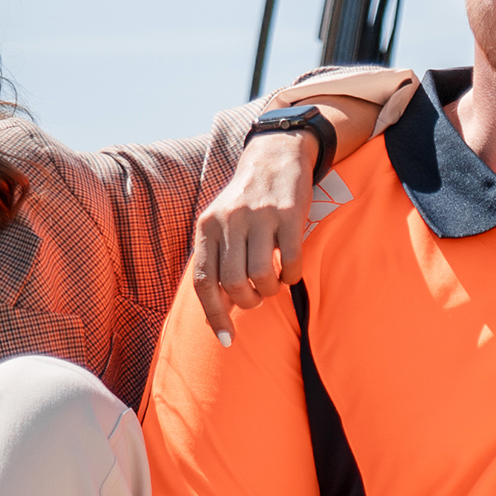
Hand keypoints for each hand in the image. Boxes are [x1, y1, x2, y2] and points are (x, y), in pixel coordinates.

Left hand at [187, 123, 326, 329]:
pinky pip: (290, 261)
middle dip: (247, 302)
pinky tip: (290, 273)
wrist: (275, 155)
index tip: (227, 340)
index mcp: (207, 226)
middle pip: (233, 283)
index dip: (214, 315)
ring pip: (260, 276)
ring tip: (273, 284)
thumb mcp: (221, 225)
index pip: (205, 280)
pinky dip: (291, 277)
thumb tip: (216, 315)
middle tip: (257, 297)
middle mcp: (230, 220)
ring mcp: (260, 216)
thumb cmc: (246, 202)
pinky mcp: (289, 213)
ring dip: (270, 291)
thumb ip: (216, 263)